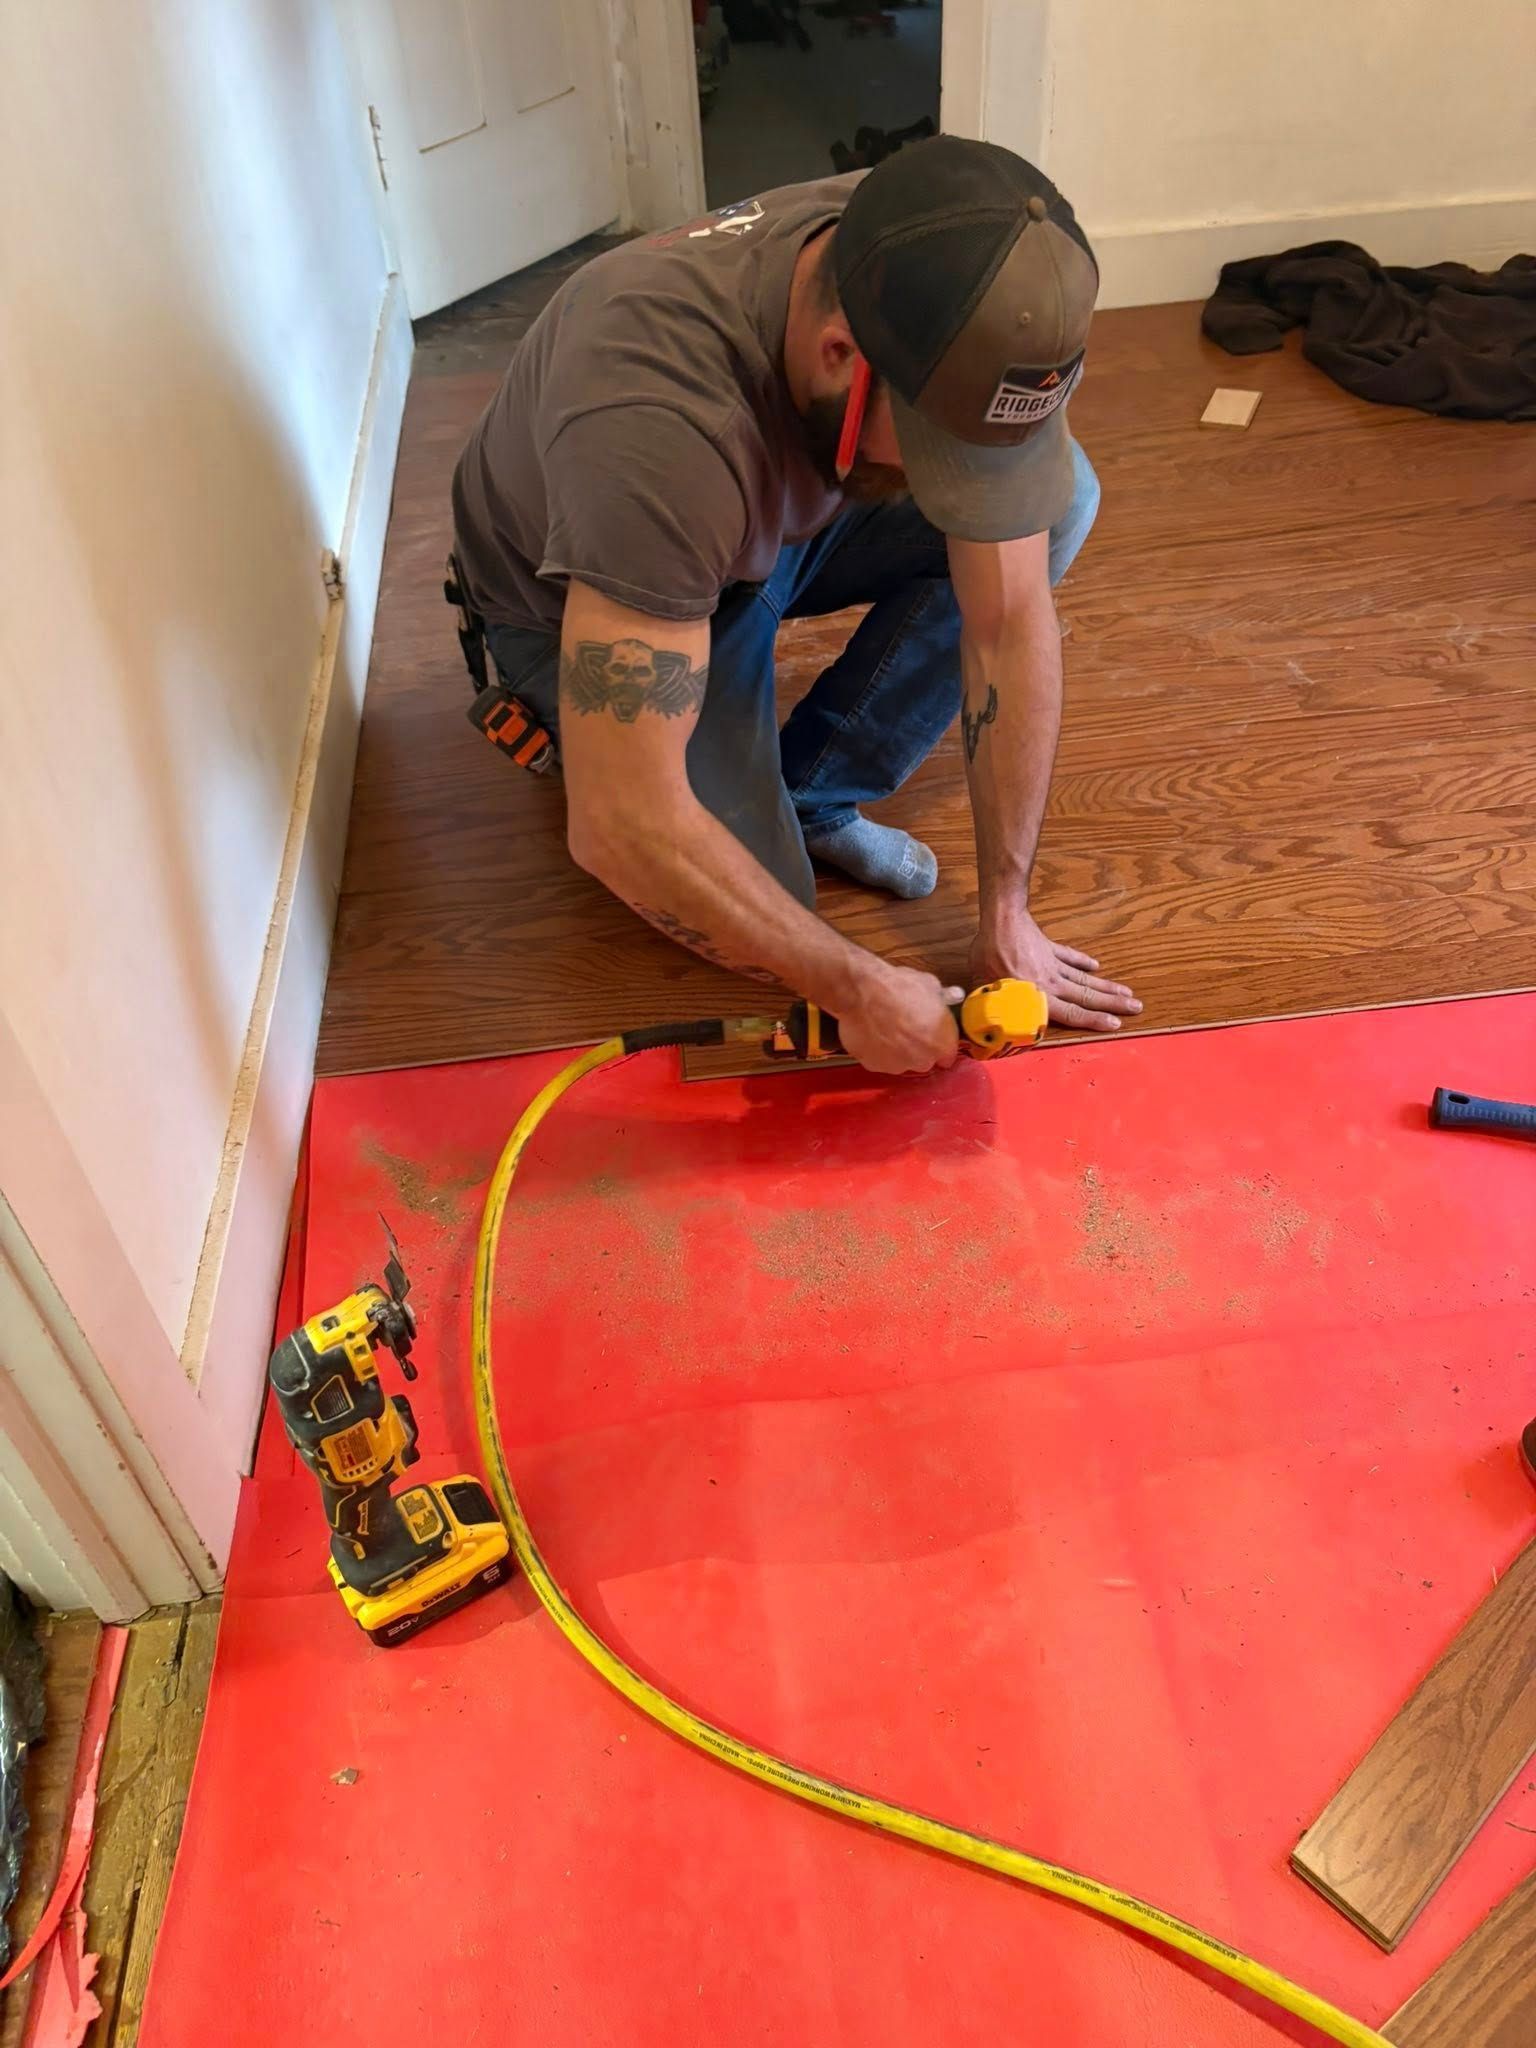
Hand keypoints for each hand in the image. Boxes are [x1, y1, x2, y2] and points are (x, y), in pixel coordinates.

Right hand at [836, 965, 962, 1075]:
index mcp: (941, 1044)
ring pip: (900, 1061)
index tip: (931, 1034)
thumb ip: (940, 998)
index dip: (938, 1043)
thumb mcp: (929, 985)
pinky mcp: (873, 1065)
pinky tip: (871, 1031)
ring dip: (896, 1049)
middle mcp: (921, 1061)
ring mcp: (896, 1066)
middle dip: (917, 1047)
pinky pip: (878, 1059)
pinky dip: (876, 1049)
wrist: (862, 993)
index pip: (947, 1056)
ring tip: (886, 1027)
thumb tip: (948, 996)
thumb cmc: (898, 987)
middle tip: (906, 1027)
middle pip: (923, 1060)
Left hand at [969, 911, 1140, 1032]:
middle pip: (1087, 996)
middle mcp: (1052, 982)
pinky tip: (1095, 966)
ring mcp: (1054, 964)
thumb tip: (986, 1023)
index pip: (1071, 1013)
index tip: (1115, 1024)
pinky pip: (1069, 956)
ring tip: (1128, 993)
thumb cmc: (990, 955)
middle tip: (1137, 1007)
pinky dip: (1083, 961)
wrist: (1002, 921)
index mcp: (1039, 994)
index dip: (1093, 1020)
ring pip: (1085, 978)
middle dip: (1113, 1003)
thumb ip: (993, 1006)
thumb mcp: (985, 986)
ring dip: (1107, 986)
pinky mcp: (1050, 948)